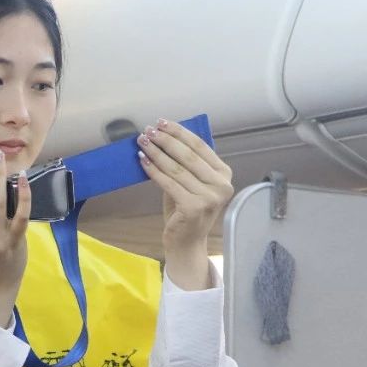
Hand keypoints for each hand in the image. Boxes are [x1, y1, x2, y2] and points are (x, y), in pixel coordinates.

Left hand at [137, 119, 234, 289]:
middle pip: (188, 155)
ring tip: (142, 143)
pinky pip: (169, 183)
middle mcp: (221, 185)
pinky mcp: (194, 208)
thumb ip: (185, 163)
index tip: (162, 123)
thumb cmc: (186, 210)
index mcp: (224, 174)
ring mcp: (209, 198)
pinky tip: (143, 161)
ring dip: (156, 153)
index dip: (179, 132)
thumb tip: (163, 136)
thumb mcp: (191, 183)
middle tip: (148, 131)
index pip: (200, 146)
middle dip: (165, 140)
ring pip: (176, 168)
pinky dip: (154, 171)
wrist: (186, 243)